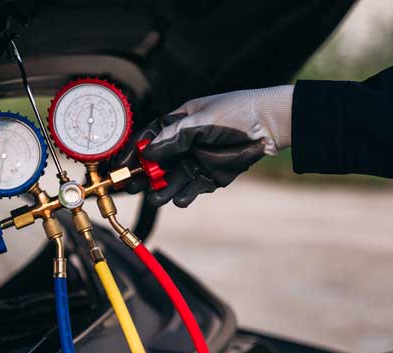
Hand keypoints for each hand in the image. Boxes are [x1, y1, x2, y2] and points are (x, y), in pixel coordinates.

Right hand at [116, 85, 293, 206]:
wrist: (271, 125)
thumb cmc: (236, 113)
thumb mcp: (202, 121)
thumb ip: (175, 137)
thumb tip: (149, 152)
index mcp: (180, 123)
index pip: (150, 139)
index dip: (135, 152)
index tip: (121, 166)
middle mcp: (185, 144)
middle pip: (157, 163)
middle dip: (144, 176)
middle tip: (132, 187)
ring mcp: (197, 161)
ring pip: (172, 179)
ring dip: (163, 189)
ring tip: (157, 197)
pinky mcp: (211, 177)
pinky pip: (192, 190)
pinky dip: (185, 196)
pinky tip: (181, 198)